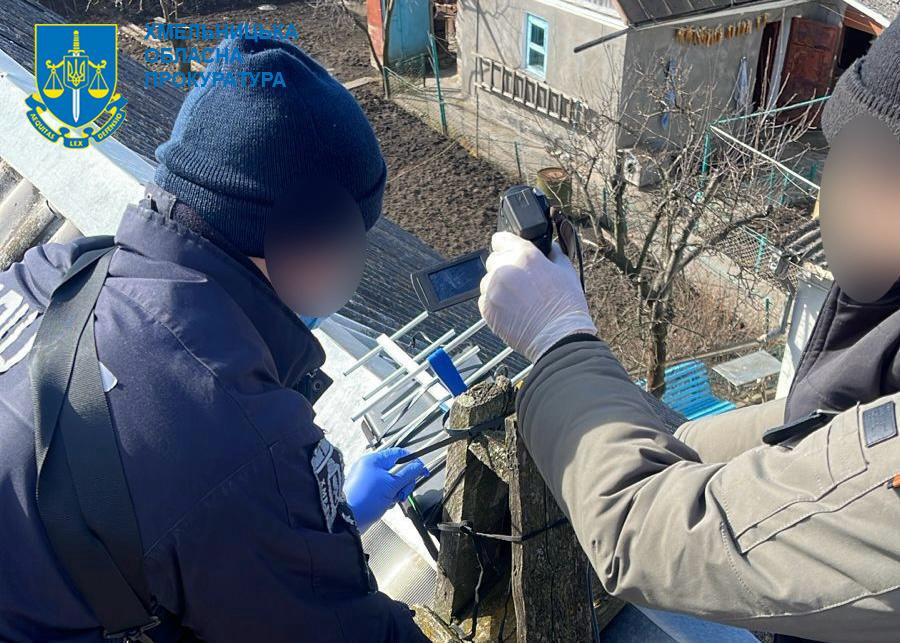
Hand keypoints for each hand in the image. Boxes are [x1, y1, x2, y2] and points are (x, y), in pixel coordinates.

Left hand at [344, 448, 427, 531]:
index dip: (412, 461)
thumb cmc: (364, 500)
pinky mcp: (369, 492)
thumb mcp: (391, 485)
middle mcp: (371, 468)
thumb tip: (418, 466)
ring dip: (397, 491)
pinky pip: (386, 491)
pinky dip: (390, 497)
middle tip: (403, 491)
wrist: (349, 520)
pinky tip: (387, 503)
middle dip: (404, 481)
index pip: (398, 454)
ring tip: (393, 499)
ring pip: (393, 482)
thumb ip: (407, 474)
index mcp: (374, 460)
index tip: (421, 470)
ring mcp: (370, 480)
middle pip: (398, 469)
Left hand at [478, 231, 595, 362]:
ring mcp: (493, 290)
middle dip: (505, 266)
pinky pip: (485, 299)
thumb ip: (554, 254)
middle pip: (493, 260)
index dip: (507, 245)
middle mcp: (504, 269)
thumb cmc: (565, 307)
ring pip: (488, 280)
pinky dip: (495, 303)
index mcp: (524, 255)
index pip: (501, 238)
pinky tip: (513, 310)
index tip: (511, 251)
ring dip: (499, 286)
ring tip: (519, 299)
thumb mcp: (566, 271)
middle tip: (522, 281)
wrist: (558, 338)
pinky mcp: (487, 309)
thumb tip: (550, 248)